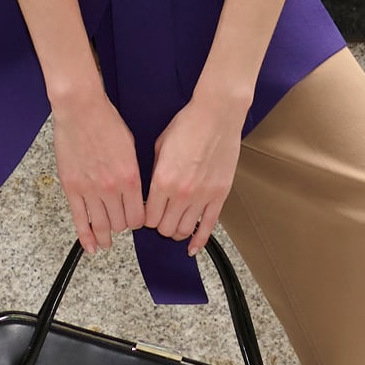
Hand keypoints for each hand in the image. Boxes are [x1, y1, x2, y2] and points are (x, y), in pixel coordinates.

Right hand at [51, 87, 145, 254]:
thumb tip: (134, 193)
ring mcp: (90, 189)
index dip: (139, 221)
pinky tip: (90, 246)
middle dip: (122, 225)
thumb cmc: (106, 122)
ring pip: (101, 224)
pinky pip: (79, 219)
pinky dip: (85, 236)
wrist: (80, 109)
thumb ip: (133, 174)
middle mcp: (111, 188)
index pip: (139, 215)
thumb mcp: (131, 148)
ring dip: (105, 236)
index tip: (136, 220)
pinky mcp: (71, 187)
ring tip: (106, 242)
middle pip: (121, 222)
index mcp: (130, 178)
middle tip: (120, 224)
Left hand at [143, 94, 243, 256]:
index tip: (146, 214)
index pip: (148, 217)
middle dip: (159, 226)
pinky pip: (208, 226)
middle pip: (165, 228)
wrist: (216, 116)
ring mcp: (202, 196)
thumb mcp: (159, 146)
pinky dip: (199, 241)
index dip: (145, 218)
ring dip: (177, 232)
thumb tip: (150, 191)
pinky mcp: (219, 195)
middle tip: (160, 219)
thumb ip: (154, 173)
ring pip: (184, 231)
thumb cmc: (187, 125)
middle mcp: (181, 193)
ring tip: (174, 226)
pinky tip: (192, 248)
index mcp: (162, 180)